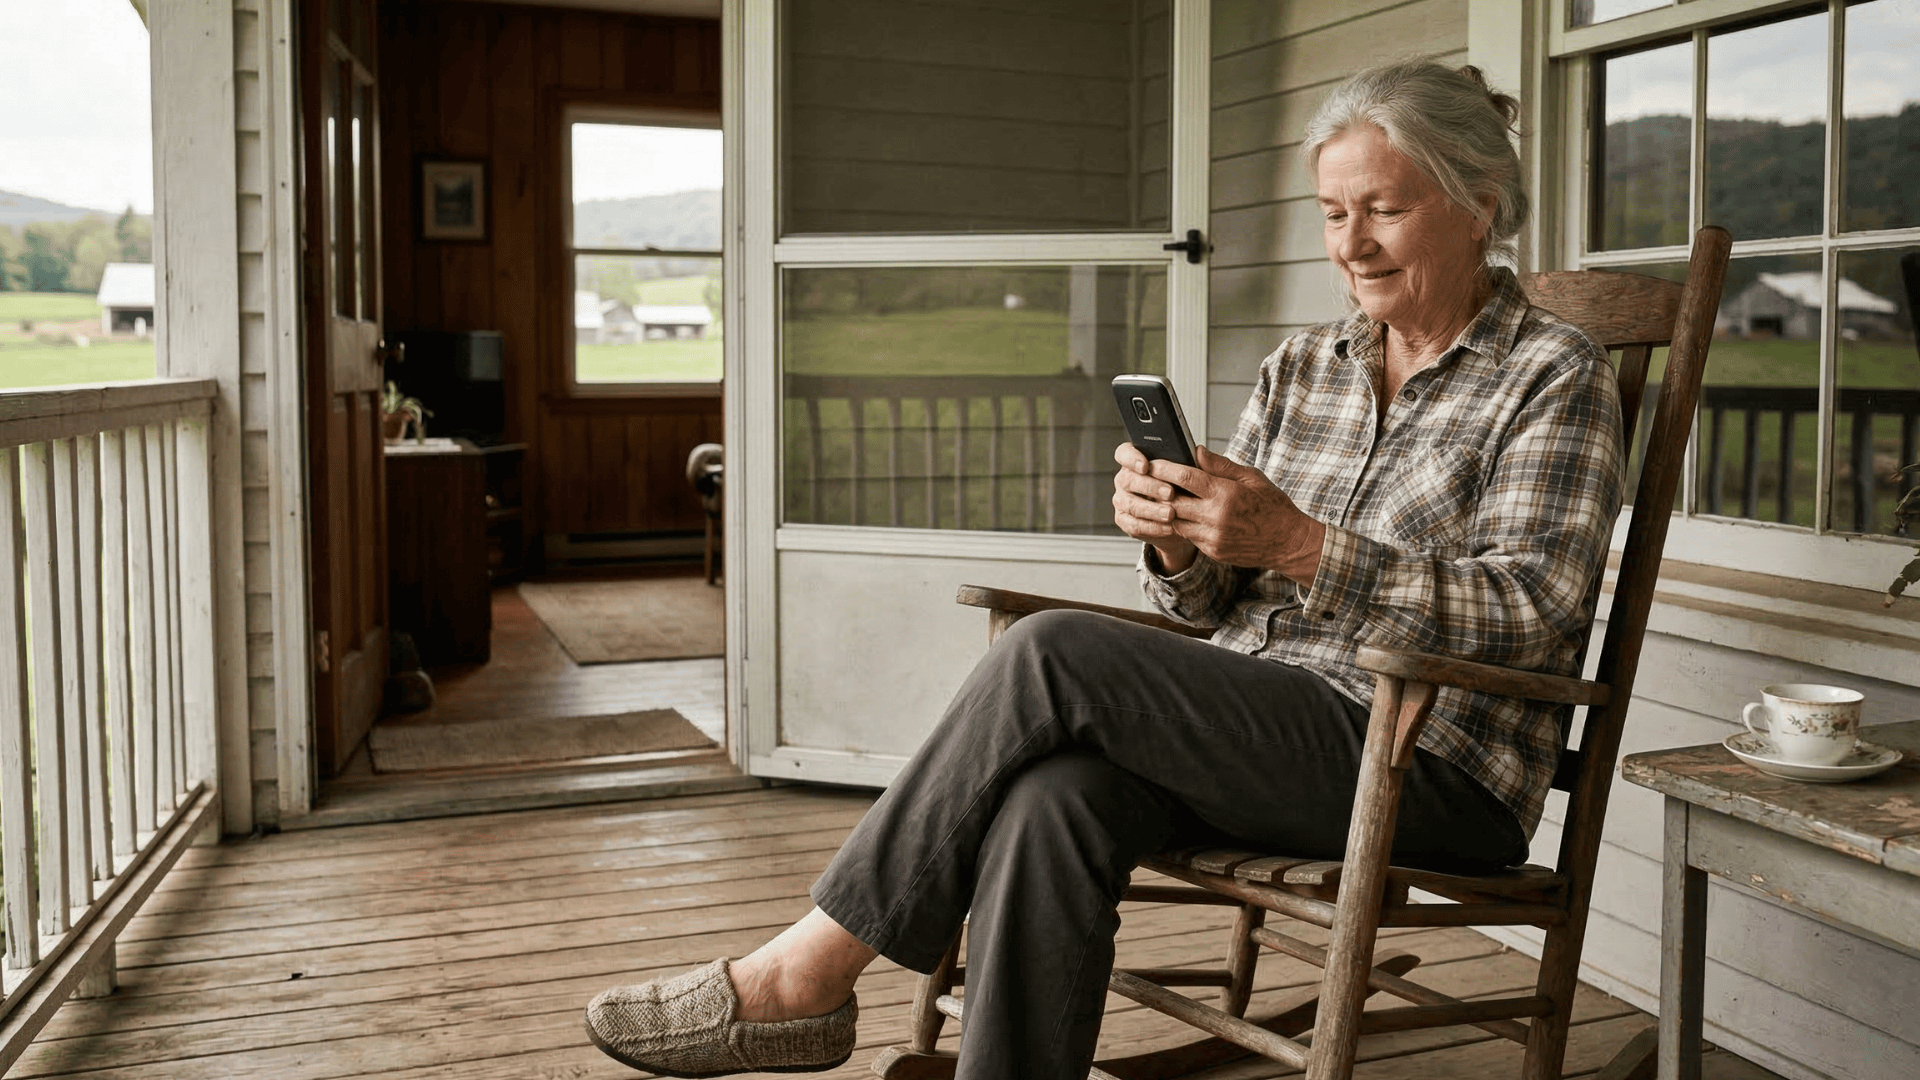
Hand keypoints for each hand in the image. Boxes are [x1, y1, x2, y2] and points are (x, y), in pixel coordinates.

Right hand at [1112, 442, 1197, 571]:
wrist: (1186, 519)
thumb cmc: (1187, 489)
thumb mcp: (1196, 474)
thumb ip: (1198, 462)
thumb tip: (1200, 452)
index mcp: (1137, 460)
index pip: (1125, 453)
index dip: (1132, 458)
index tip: (1146, 466)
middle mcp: (1125, 478)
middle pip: (1127, 479)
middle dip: (1150, 486)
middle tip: (1170, 493)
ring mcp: (1122, 500)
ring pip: (1130, 504)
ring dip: (1151, 509)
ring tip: (1171, 514)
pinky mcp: (1125, 520)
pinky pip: (1134, 525)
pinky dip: (1152, 527)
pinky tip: (1168, 528)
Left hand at [1133, 445, 1325, 583]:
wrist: (1287, 543)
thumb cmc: (1272, 506)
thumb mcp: (1252, 477)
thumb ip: (1221, 465)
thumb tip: (1196, 451)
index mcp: (1226, 494)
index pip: (1185, 478)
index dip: (1164, 468)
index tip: (1153, 462)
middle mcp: (1216, 518)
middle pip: (1173, 501)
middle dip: (1157, 490)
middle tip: (1146, 479)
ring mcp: (1212, 538)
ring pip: (1175, 522)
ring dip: (1166, 509)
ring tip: (1159, 496)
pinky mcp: (1212, 551)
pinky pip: (1188, 536)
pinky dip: (1181, 524)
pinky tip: (1179, 513)